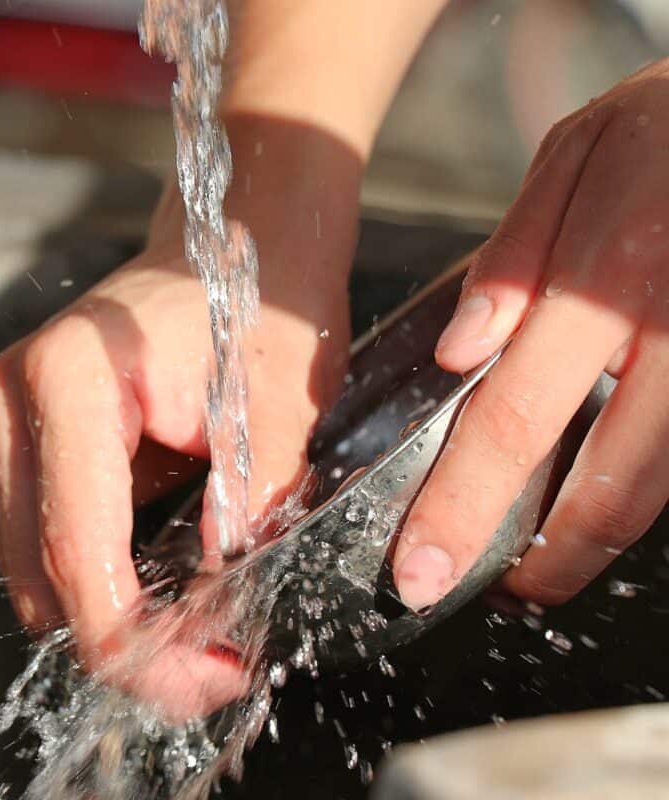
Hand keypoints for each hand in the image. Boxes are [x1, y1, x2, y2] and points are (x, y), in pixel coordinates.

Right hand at [0, 116, 360, 718]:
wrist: (234, 246)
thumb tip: (220, 603)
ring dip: (114, 615)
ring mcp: (2, 422)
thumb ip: (250, 506)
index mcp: (68, 383)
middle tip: (217, 663)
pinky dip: (100, 579)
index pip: (80, 555)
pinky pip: (46, 542)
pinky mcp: (18, 440)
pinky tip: (163, 586)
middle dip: (132, 644)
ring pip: (38, 574)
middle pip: (45, 581)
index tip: (210, 677)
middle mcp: (9, 402)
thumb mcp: (279, 407)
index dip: (141, 646)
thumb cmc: (259, 306)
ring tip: (200, 630)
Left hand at [393, 59, 668, 610]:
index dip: (460, 507)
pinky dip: (635, 495)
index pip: (513, 420)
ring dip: (591, 544)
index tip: (418, 568)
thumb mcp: (573, 160)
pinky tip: (594, 499)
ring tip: (539, 563)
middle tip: (492, 588)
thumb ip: (513, 261)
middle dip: (542, 560)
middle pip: (606, 488)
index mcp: (608, 282)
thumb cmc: (664, 129)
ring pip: (658, 491)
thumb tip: (458, 353)